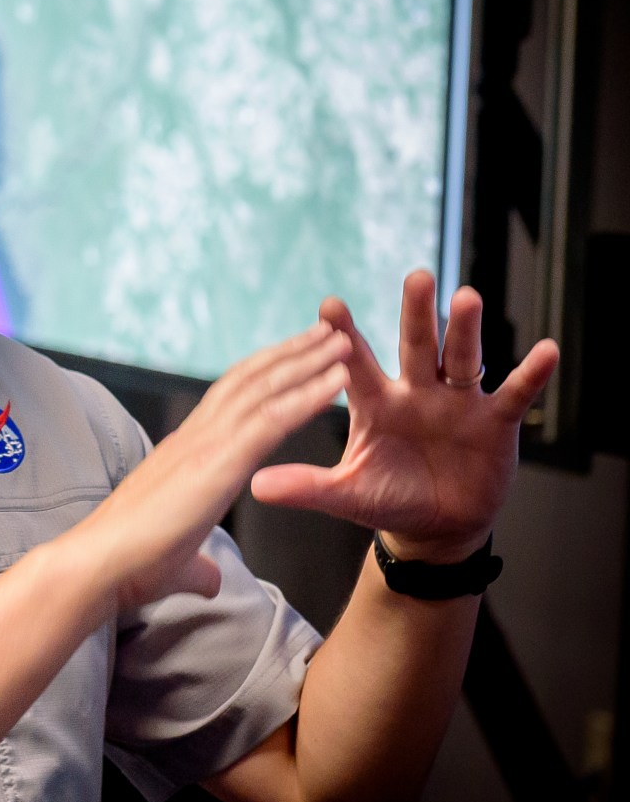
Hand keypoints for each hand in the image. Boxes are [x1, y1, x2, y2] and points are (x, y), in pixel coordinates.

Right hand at [65, 321, 352, 611]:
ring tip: (341, 338)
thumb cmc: (127, 566)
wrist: (99, 564)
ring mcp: (204, 445)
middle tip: (325, 329)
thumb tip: (210, 580)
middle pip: (247, 381)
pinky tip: (338, 380)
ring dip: (306, 361)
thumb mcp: (175, 563)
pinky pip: (272, 421)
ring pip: (263, 390)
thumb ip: (198, 566)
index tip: (292, 356)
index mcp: (183, 452)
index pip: (227, 400)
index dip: (262, 375)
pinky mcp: (217, 463)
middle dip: (288, 353)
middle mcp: (193, 437)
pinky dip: (307, 396)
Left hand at [250, 272, 557, 562]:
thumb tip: (255, 485)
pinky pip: (516, 393)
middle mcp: (417, 391)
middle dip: (416, 312)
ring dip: (466, 330)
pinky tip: (545, 350)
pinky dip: (532, 374)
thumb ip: (308, 486)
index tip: (327, 304)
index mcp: (376, 402)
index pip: (355, 363)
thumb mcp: (347, 494)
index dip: (343, 336)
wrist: (435, 525)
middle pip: (416, 345)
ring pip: (462, 358)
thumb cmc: (387, 498)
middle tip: (416, 276)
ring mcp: (458, 402)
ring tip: (467, 297)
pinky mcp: (495, 421)